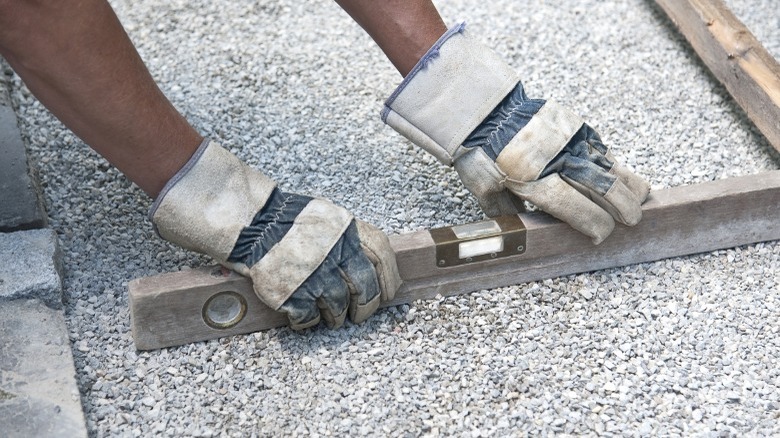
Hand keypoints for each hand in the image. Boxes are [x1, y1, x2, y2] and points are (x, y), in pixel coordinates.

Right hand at [150, 140, 400, 328]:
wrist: (253, 225)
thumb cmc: (292, 222)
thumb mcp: (330, 218)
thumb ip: (353, 239)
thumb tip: (375, 265)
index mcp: (347, 233)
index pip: (382, 258)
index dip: (390, 279)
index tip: (389, 292)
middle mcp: (334, 255)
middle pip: (366, 291)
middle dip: (366, 307)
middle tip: (360, 313)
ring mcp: (314, 277)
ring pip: (338, 309)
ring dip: (336, 317)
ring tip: (330, 315)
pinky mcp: (292, 296)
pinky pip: (309, 319)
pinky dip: (309, 322)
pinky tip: (304, 316)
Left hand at [382, 24, 648, 243]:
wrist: (484, 111)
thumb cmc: (481, 155)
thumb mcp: (486, 191)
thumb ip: (511, 215)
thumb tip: (528, 236)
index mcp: (534, 179)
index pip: (578, 208)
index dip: (596, 225)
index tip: (602, 236)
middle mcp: (559, 159)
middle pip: (605, 188)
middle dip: (624, 209)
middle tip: (632, 222)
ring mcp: (572, 140)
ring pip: (612, 166)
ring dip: (630, 187)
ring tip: (640, 201)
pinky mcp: (578, 127)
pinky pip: (603, 151)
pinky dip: (616, 167)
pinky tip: (623, 180)